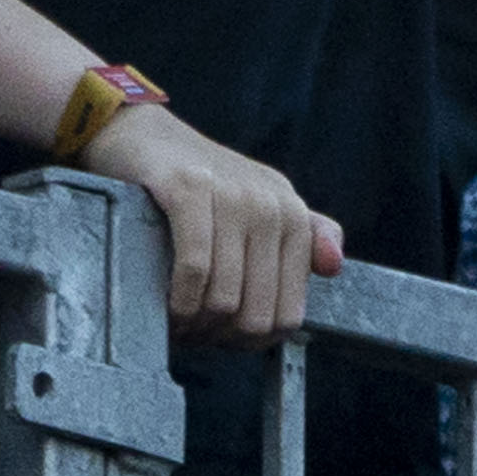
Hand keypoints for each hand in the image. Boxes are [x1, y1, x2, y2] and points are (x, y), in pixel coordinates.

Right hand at [78, 101, 339, 341]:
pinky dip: (179, 299)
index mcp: (292, 215)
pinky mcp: (188, 187)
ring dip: (196, 324)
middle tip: (194, 333)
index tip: (222, 337)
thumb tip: (335, 266)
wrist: (141, 135)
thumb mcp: (258, 205)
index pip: (289, 313)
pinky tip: (167, 304)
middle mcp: (269, 203)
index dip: (252, 340)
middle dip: (221, 336)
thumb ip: (304, 236)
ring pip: (224, 298)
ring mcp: (230, 193)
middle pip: (256, 313)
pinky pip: (195, 267)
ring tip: (177, 321)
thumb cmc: (200, 183)